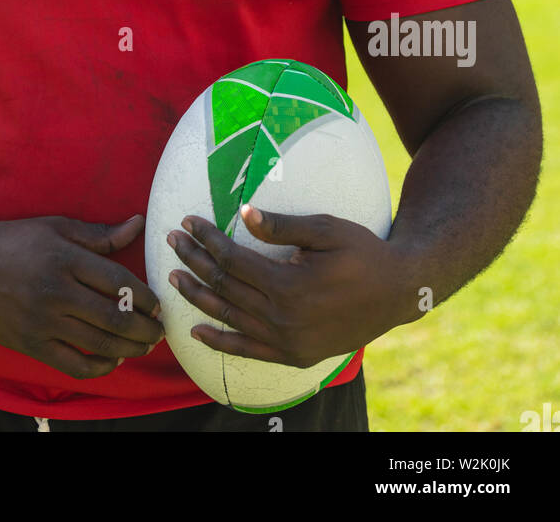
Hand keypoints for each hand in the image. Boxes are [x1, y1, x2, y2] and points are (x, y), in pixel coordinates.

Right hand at [0, 213, 164, 379]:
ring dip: (130, 348)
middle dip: (146, 328)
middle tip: (160, 330)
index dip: (147, 297)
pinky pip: (73, 364)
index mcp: (66, 258)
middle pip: (116, 317)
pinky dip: (99, 367)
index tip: (158, 304)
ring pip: (100, 342)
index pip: (120, 282)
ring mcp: (43, 321)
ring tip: (145, 345)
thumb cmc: (13, 240)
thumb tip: (137, 225)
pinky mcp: (30, 344)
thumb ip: (98, 234)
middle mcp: (57, 292)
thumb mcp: (56, 227)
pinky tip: (113, 360)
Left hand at [167, 205, 409, 368]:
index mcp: (289, 285)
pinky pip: (248, 352)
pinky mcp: (294, 355)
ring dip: (198, 297)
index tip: (188, 221)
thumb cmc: (363, 251)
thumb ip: (281, 226)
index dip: (207, 239)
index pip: (233, 259)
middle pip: (225, 286)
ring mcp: (287, 341)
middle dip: (194, 261)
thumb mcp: (326, 229)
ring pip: (230, 318)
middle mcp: (283, 318)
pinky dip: (220, 342)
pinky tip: (197, 330)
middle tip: (171, 241)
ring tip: (173, 279)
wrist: (398, 292)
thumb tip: (242, 214)